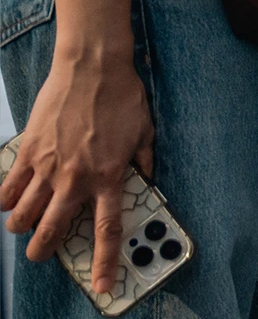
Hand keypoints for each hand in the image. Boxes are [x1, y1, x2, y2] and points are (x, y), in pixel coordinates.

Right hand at [0, 53, 152, 294]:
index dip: (105, 262)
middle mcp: (77, 178)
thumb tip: (147, 180)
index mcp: (110, 177)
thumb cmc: (123, 97)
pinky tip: (9, 201)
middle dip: (43, 251)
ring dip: (21, 227)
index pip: (107, 230)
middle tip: (41, 255)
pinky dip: (5, 200)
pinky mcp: (28, 152)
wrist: (93, 67)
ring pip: (23, 215)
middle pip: (52, 230)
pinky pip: (8, 188)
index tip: (104, 285)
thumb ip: (144, 162)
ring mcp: (48, 167)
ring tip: (23, 227)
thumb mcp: (145, 133)